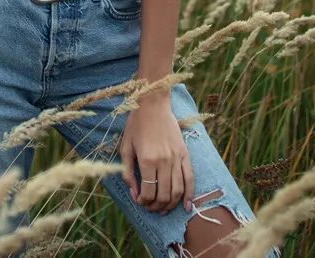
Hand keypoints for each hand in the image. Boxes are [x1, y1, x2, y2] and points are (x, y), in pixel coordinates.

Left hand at [121, 93, 193, 214]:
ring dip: (171, 204)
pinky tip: (185, 206)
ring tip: (163, 209)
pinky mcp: (185, 154)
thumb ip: (127, 172)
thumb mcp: (125, 147)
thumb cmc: (136, 125)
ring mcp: (176, 158)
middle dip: (156, 206)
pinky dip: (189, 195)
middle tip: (150, 208)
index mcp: (147, 160)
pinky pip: (189, 178)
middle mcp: (164, 161)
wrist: (153, 104)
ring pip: (177, 190)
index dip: (143, 201)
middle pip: (164, 194)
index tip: (139, 201)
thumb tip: (133, 192)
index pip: (148, 191)